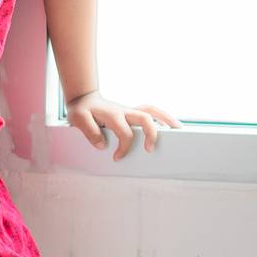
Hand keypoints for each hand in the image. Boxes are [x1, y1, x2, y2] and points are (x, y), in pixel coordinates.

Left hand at [66, 90, 181, 160]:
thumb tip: (102, 145)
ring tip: (179, 131)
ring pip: (152, 111)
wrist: (83, 98)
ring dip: (166, 119)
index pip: (125, 133)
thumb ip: (89, 131)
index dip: (123, 148)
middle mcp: (124, 111)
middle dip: (151, 134)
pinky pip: (151, 111)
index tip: (117, 158)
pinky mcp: (132, 112)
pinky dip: (162, 116)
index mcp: (112, 115)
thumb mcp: (78, 119)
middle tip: (150, 150)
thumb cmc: (81, 110)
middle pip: (145, 118)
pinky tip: (170, 126)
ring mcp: (129, 110)